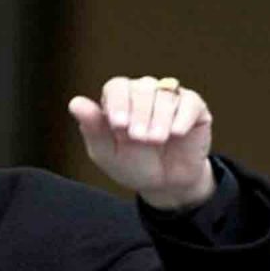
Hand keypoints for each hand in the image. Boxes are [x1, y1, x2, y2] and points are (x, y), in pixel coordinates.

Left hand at [69, 76, 214, 210]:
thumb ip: (93, 128)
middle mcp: (144, 94)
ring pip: (166, 94)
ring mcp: (170, 99)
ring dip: (159, 117)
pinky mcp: (194, 108)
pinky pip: (191, 102)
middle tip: (138, 138)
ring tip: (155, 140)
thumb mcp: (107, 153)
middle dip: (139, 113)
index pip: (117, 86)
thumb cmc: (131, 166)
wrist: (164, 183)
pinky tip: (175, 133)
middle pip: (142, 88)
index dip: (118, 102)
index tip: (119, 125)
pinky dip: (182, 117)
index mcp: (119, 101)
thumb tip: (75, 102)